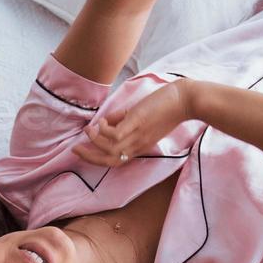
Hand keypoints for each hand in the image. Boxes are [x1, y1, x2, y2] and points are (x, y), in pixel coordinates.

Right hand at [74, 80, 195, 166]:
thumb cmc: (168, 107)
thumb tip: (105, 120)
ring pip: (110, 149)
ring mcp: (138, 135)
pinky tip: (100, 122)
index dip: (97, 158)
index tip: (84, 151)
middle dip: (90, 157)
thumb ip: (123, 120)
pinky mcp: (138, 124)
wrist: (187, 101)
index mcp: (140, 146)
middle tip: (75, 149)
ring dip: (95, 141)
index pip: (116, 160)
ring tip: (87, 131)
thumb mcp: (143, 118)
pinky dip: (104, 131)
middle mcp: (138, 145)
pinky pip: (115, 135)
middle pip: (110, 160)